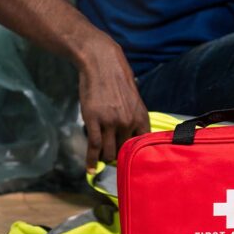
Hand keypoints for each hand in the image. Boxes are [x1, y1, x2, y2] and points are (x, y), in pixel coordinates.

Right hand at [77, 37, 149, 171]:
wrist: (101, 64)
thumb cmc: (117, 81)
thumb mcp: (133, 101)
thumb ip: (134, 119)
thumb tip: (131, 138)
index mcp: (141, 118)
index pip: (142, 146)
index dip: (136, 157)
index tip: (132, 166)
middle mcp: (128, 122)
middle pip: (124, 151)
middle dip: (118, 158)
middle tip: (113, 162)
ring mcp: (111, 122)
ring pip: (109, 153)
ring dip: (105, 159)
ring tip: (101, 162)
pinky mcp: (94, 121)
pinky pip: (94, 147)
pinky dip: (91, 161)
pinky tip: (90, 169)